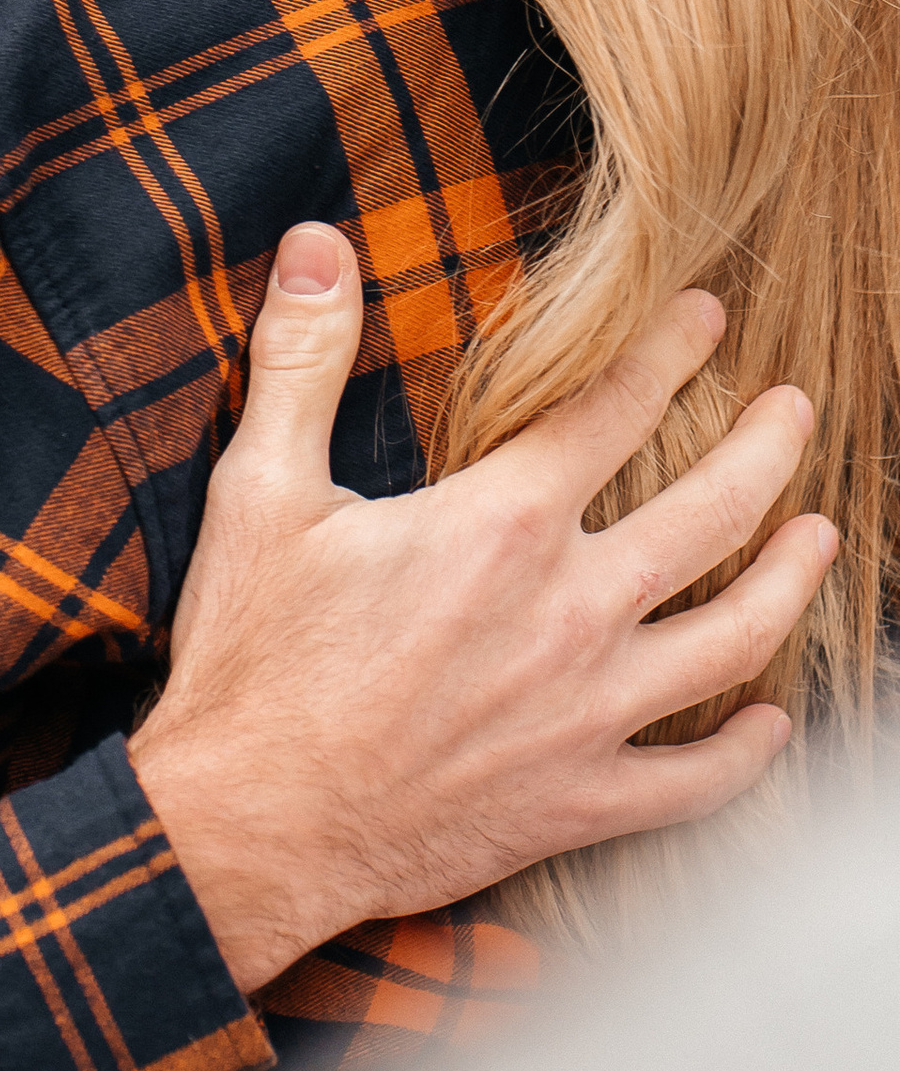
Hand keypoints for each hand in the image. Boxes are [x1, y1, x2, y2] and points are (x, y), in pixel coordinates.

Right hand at [130, 225, 835, 990]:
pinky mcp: (578, 801)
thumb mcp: (258, 493)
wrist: (249, 829)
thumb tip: (317, 241)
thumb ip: (301, 360)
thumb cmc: (251, 665)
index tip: (709, 317)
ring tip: (821, 539)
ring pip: (737, 638)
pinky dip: (747, 753)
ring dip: (793, 581)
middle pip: (715, 513)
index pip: (617, 411)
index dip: (671, 352)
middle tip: (796, 411)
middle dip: (771, 449)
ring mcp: (587, 713)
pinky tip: (771, 725)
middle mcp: (571, 612)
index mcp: (502, 526)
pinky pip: (696, 781)